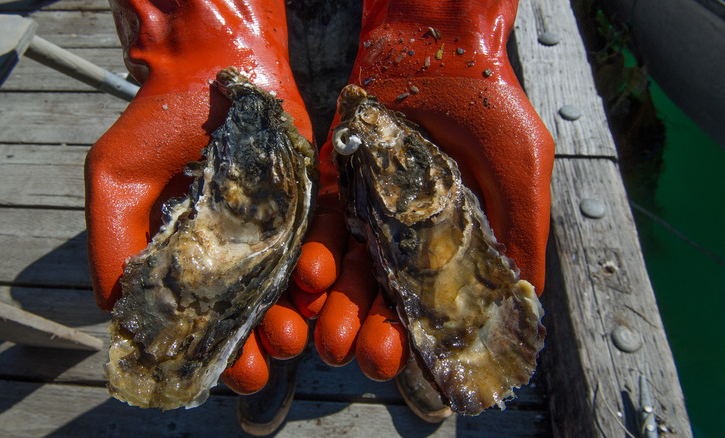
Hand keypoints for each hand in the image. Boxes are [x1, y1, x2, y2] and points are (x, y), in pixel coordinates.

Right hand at [86, 0, 312, 393]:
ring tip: (294, 336)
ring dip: (295, 314)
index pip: (209, 317)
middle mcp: (241, 252)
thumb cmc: (156, 123)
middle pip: (257, 310)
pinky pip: (324, 238)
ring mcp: (280, 228)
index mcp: (195, 259)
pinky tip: (315, 284)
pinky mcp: (312, 199)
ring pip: (294, 285)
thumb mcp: (116, 183)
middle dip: (262, 342)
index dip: (216, 350)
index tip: (224, 372)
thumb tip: (115, 316)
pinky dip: (322, 263)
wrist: (209, 64)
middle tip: (267, 364)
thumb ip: (113, 247)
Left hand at [290, 0, 554, 380]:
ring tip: (325, 336)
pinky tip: (309, 277)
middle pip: (382, 289)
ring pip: (348, 265)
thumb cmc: (490, 104)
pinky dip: (316, 250)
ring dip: (336, 301)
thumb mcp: (520, 171)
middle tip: (356, 356)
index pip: (432, 296)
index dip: (420, 331)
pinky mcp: (337, 178)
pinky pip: (323, 221)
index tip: (407, 361)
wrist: (438, 41)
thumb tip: (530, 300)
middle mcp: (406, 228)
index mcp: (450, 236)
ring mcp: (369, 204)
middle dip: (368, 325)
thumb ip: (521, 232)